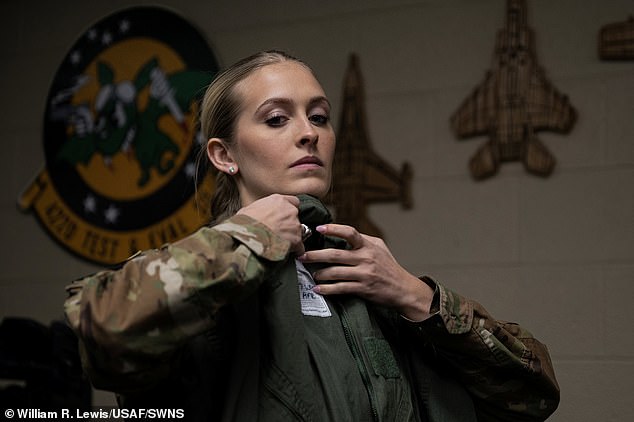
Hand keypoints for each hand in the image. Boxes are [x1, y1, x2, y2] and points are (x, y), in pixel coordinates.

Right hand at [237, 194, 304, 254]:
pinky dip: (295, 250)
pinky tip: (285, 252)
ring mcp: (295, 225)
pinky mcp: (297, 240)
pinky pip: (300, 246)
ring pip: (298, 232)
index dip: (289, 210)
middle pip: (295, 217)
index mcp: (279, 200)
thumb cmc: (244, 223)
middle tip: (278, 232)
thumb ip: (258, 209)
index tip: (283, 216)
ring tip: (279, 244)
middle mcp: (290, 211)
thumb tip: (255, 214)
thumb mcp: (247, 209)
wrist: (248, 238)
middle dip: (289, 225)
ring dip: (291, 237)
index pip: (293, 202)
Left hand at [298, 224, 433, 320]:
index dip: (334, 229)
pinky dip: (327, 289)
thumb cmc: (389, 267)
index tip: (319, 229)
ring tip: (310, 274)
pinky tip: (318, 289)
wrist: (403, 289)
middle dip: (315, 255)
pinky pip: (341, 288)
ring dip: (319, 273)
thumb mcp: (380, 248)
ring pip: (335, 272)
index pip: (350, 233)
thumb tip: (342, 233)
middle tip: (301, 256)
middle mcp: (366, 258)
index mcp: (368, 246)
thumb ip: (362, 240)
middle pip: (335, 254)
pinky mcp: (363, 289)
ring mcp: (364, 274)